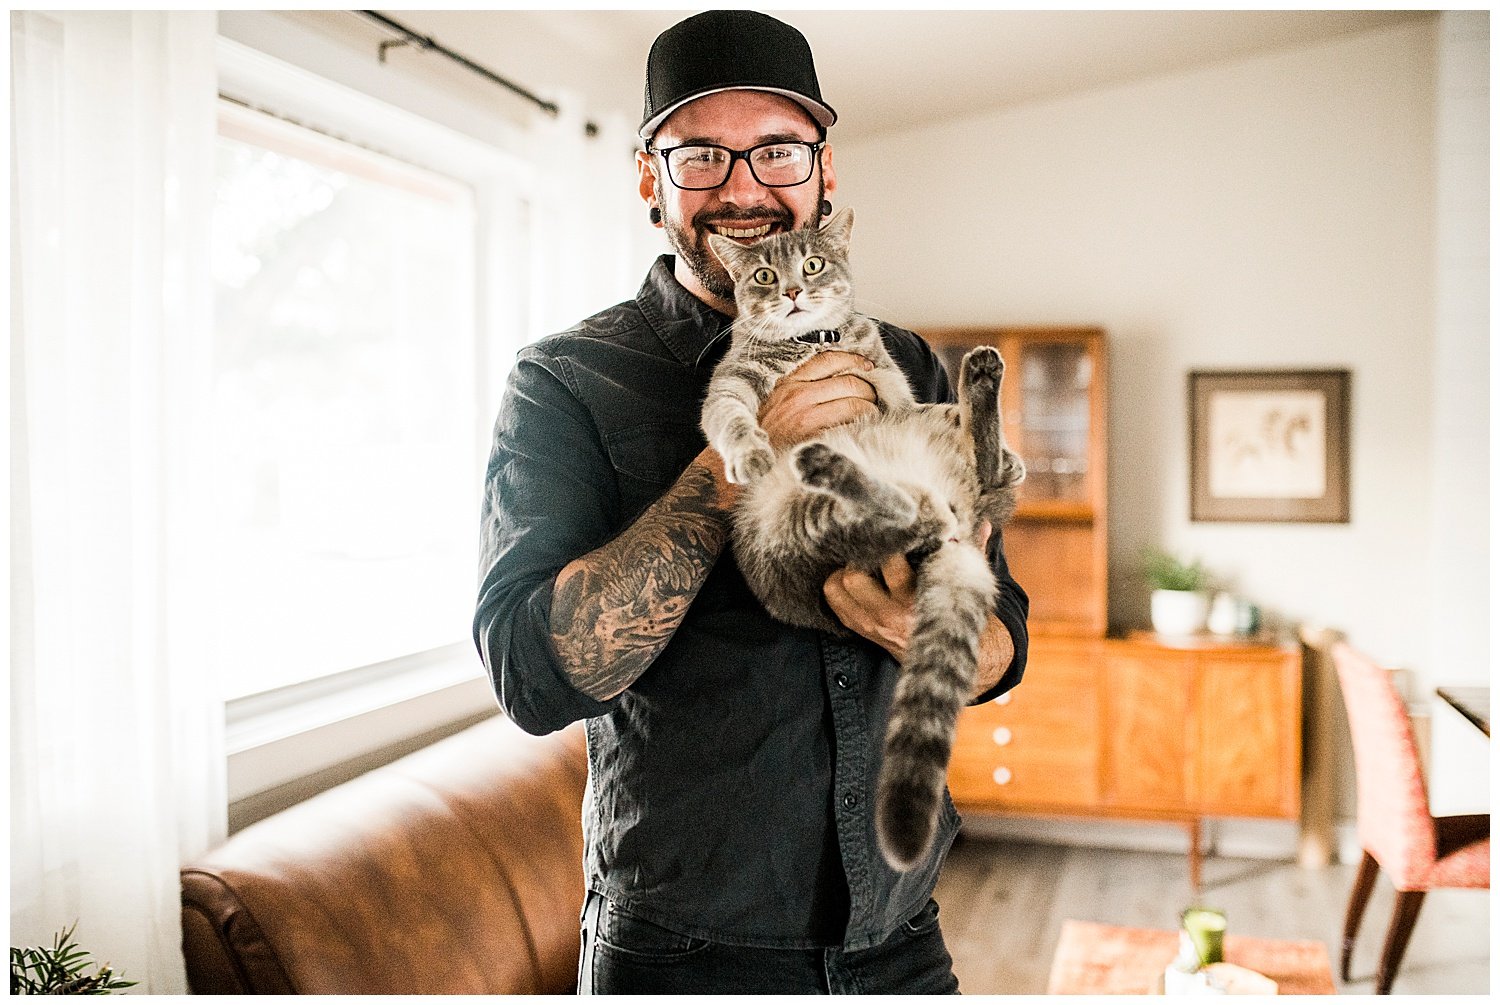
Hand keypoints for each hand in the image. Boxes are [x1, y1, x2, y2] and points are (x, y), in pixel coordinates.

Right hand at [759, 351, 877, 448]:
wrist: (751, 460)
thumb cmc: (767, 432)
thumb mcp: (776, 400)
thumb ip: (800, 386)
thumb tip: (835, 376)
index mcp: (789, 382)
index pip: (829, 360)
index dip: (854, 360)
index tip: (867, 367)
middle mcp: (799, 396)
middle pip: (849, 382)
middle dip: (868, 390)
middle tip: (872, 398)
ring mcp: (808, 417)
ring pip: (855, 403)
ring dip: (870, 408)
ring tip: (871, 414)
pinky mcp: (816, 438)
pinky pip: (851, 424)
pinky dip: (863, 425)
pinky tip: (864, 429)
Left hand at [823, 523, 992, 661]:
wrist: (946, 657)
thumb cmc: (954, 611)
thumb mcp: (966, 585)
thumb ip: (975, 553)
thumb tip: (988, 524)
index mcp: (918, 599)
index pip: (892, 565)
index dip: (889, 543)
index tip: (893, 531)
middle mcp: (891, 613)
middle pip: (855, 576)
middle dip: (859, 557)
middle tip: (868, 547)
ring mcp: (873, 623)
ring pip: (839, 587)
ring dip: (843, 570)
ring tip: (857, 561)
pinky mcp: (861, 629)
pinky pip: (834, 602)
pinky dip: (836, 586)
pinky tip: (848, 576)